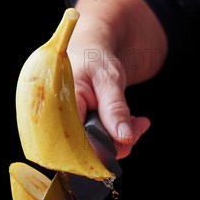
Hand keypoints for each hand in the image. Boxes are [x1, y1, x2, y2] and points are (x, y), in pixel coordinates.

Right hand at [68, 43, 149, 158]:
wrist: (90, 50)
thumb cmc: (94, 58)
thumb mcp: (109, 79)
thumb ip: (115, 108)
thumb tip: (124, 138)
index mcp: (59, 107)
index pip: (77, 143)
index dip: (102, 150)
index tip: (127, 140)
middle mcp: (60, 121)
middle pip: (88, 149)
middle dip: (118, 143)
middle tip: (139, 127)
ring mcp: (70, 127)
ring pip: (97, 148)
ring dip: (122, 139)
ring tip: (138, 122)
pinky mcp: (82, 129)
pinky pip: (101, 142)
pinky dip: (120, 135)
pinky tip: (133, 123)